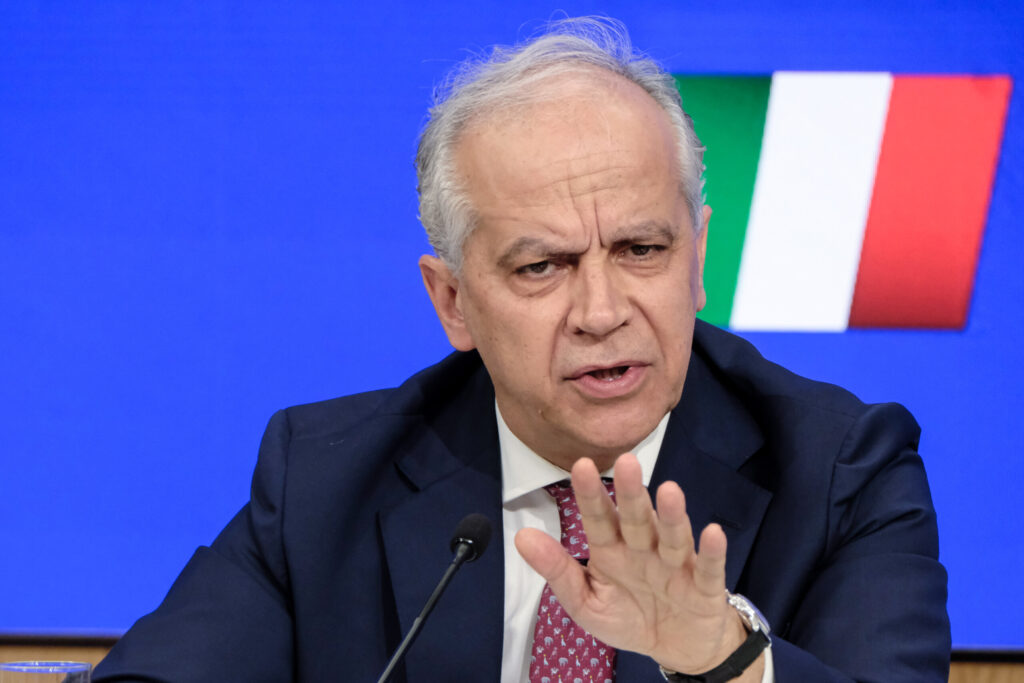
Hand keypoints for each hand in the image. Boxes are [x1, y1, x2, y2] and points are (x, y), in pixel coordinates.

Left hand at [514, 453, 762, 677]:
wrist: (677, 647)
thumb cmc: (629, 616)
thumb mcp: (585, 602)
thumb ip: (557, 570)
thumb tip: (520, 537)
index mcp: (612, 550)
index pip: (598, 519)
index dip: (590, 495)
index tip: (581, 466)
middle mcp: (644, 549)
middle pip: (637, 519)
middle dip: (631, 493)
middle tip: (627, 462)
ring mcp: (676, 565)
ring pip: (673, 537)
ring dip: (672, 515)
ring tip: (669, 490)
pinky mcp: (705, 586)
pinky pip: (709, 568)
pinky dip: (712, 552)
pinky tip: (712, 532)